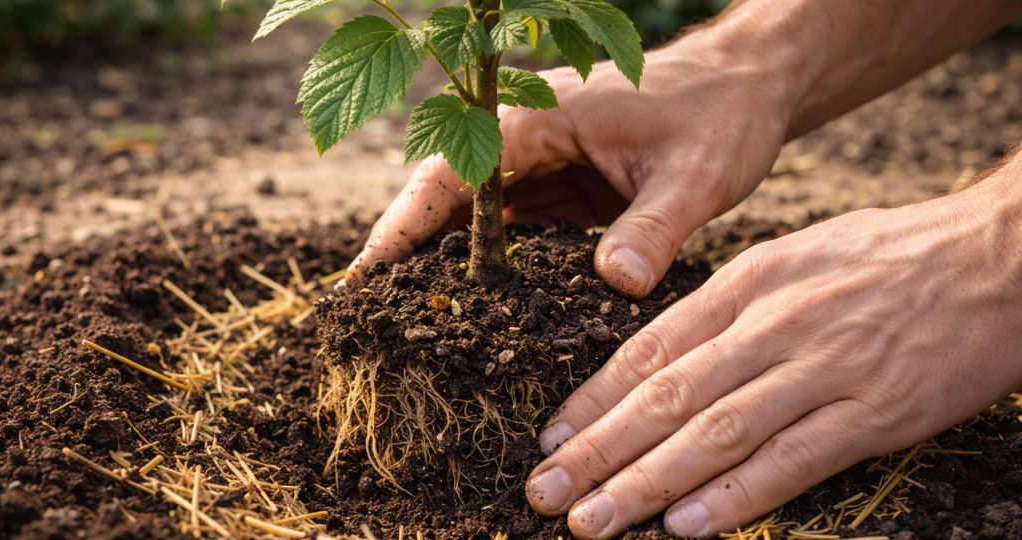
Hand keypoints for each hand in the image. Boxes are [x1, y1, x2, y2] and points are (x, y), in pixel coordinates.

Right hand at [350, 35, 793, 296]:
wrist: (749, 86)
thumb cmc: (721, 112)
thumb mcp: (696, 173)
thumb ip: (654, 228)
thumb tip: (614, 285)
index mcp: (537, 119)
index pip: (448, 175)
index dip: (400, 228)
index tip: (360, 279)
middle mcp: (524, 139)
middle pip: (443, 199)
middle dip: (405, 254)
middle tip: (366, 321)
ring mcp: (539, 163)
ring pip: (470, 218)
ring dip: (441, 265)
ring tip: (404, 326)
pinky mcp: (559, 187)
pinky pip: (509, 230)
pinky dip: (488, 267)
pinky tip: (476, 311)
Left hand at [525, 170, 1021, 537]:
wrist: (997, 255)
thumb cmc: (888, 256)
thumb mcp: (793, 258)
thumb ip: (727, 305)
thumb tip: (662, 352)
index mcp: (745, 283)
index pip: (647, 349)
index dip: (592, 400)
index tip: (550, 440)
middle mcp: (772, 324)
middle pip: (666, 397)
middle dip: (597, 451)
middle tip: (545, 495)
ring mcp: (823, 368)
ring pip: (715, 433)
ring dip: (647, 483)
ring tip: (594, 522)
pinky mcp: (877, 411)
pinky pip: (793, 460)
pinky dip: (736, 496)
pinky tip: (687, 527)